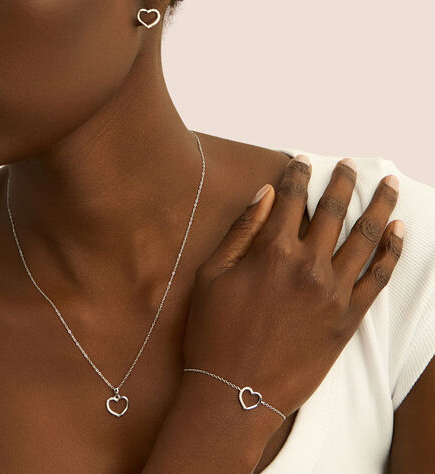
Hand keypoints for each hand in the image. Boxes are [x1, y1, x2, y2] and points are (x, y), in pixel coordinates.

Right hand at [183, 155, 402, 429]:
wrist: (234, 392)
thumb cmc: (214, 332)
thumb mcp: (212, 275)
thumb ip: (242, 230)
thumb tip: (265, 194)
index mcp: (272, 251)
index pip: (290, 198)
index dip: (297, 175)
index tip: (302, 161)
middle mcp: (308, 265)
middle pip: (332, 211)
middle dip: (342, 181)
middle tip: (349, 164)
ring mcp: (332, 292)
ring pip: (365, 237)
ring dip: (378, 205)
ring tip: (387, 183)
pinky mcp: (347, 319)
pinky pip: (379, 278)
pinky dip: (393, 251)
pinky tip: (400, 230)